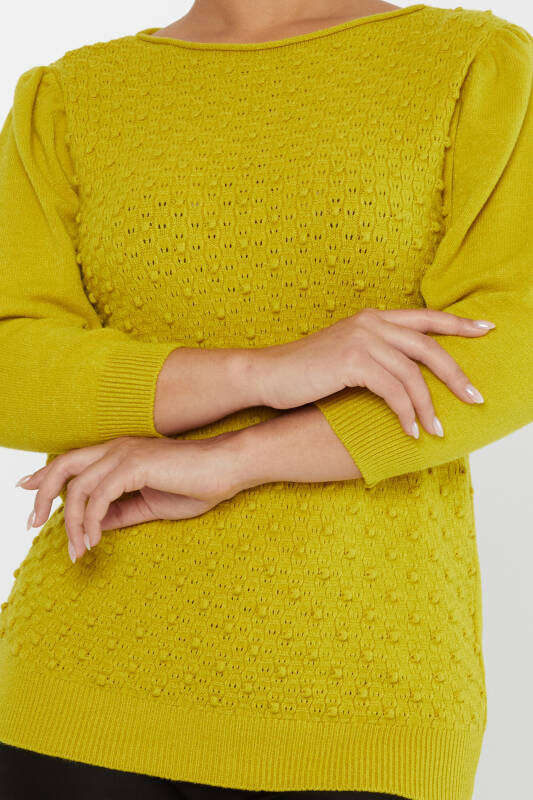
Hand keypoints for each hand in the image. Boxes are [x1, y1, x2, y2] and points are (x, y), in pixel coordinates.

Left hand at [17, 432, 246, 561]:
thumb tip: (98, 526)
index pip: (71, 462)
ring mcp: (124, 454)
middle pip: (62, 467)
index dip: (45, 476)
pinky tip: (97, 539)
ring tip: (78, 549)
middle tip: (33, 524)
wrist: (227, 469)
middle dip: (41, 495)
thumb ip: (122, 512)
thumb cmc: (197, 484)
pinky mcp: (134, 466)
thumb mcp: (150, 504)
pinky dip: (91, 520)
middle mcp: (115, 448)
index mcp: (119, 453)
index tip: (26, 492)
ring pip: (77, 488)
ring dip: (73, 523)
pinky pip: (98, 497)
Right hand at [251, 307, 494, 437]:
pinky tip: (410, 431)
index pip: (425, 318)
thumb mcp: (344, 355)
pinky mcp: (352, 362)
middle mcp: (370, 323)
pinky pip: (393, 390)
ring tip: (437, 430)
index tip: (486, 329)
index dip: (458, 323)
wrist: (266, 374)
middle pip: (429, 346)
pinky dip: (406, 413)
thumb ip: (375, 355)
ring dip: (429, 406)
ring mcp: (361, 339)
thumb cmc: (302, 372)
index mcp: (372, 318)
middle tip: (475, 398)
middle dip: (456, 375)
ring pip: (414, 373)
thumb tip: (405, 376)